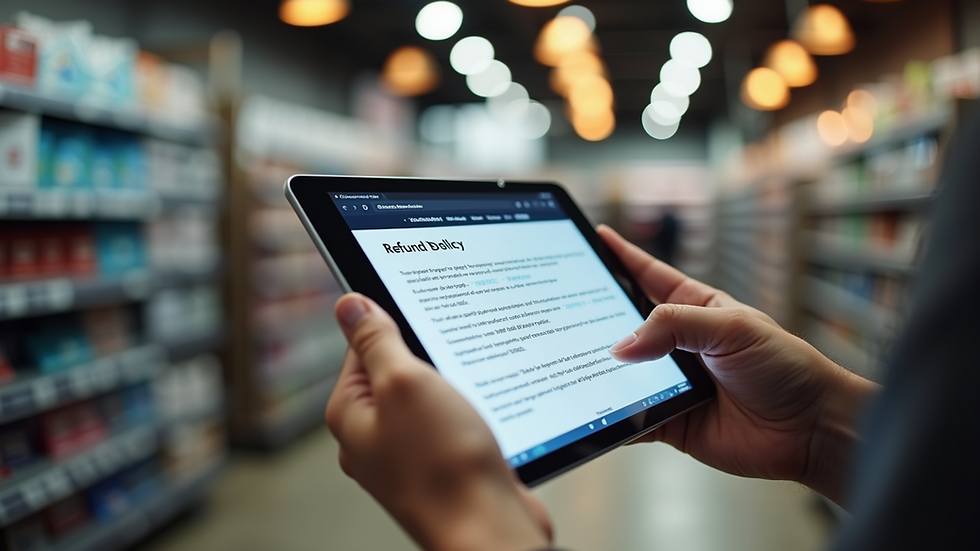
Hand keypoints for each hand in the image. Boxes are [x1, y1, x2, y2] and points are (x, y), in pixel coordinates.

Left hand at [326, 293, 551, 550]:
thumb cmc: (444, 465)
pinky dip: (470, 414)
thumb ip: (376, 340)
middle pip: (397, 371)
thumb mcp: (404, 383)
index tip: (425, 313)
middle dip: (430, 357)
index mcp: (351, 414)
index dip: (394, 324)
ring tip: (474, 389)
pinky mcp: (442, 468)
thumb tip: (349, 304)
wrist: (489, 531)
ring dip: (455, 387)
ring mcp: (408, 456)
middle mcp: (374, 437)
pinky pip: (453, 425)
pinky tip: (488, 415)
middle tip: (457, 352)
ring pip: (431, 398)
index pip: (361, 347)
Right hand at [598, 225, 878, 505]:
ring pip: (622, 374)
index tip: (594, 238)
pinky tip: (591, 411)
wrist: (809, 429)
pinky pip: (630, 418)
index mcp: (696, 309)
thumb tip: (622, 346)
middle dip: (596, 318)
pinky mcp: (668, 420)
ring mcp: (670, 383)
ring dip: (600, 370)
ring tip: (570, 360)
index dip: (621, 257)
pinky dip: (610, 416)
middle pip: (626, 327)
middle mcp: (679, 344)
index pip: (649, 276)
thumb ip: (675, 327)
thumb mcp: (732, 328)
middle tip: (565, 309)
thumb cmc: (786, 367)